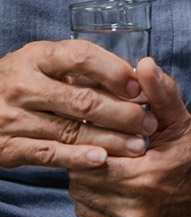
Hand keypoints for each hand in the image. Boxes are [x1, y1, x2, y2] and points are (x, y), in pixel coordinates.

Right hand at [0, 41, 153, 170]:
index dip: (115, 72)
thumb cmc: (25, 78)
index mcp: (38, 57)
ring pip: (71, 130)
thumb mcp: (47, 62)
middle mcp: (23, 86)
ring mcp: (12, 118)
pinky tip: (103, 159)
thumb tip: (136, 77)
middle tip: (150, 122)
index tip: (140, 87)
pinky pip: (49, 154)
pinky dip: (78, 158)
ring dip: (110, 140)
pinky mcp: (7, 148)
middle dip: (123, 113)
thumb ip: (84, 68)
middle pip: (83, 100)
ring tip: (138, 145)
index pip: (82, 57)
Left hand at [67, 58, 190, 216]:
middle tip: (105, 153)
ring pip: (84, 206)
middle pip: (82, 184)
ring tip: (112, 173)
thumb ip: (160, 93)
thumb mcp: (179, 120)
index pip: (90, 160)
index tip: (100, 138)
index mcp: (145, 177)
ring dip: (91, 188)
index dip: (91, 146)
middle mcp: (136, 211)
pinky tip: (118, 195)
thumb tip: (143, 64)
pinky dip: (100, 210)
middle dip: (89, 165)